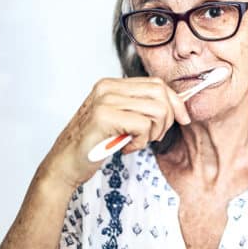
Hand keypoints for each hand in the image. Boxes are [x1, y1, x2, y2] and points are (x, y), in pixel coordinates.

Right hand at [37, 77, 189, 189]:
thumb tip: (176, 106)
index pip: (157, 84)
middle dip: (167, 119)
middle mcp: (108, 87)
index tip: (183, 119)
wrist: (64, 165)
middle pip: (161, 93)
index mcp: (112, 85)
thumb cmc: (93, 145)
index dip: (176, 102)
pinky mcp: (104, 117)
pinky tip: (125, 147)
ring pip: (157, 110)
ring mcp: (105, 100)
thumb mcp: (120, 120)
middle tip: (153, 136)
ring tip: (136, 142)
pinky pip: (143, 126)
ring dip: (153, 132)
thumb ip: (140, 108)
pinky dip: (140, 142)